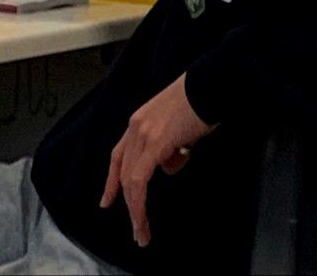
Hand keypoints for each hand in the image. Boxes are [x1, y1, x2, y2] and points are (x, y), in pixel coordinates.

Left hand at [99, 73, 214, 247]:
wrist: (209, 86)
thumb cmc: (200, 102)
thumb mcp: (177, 126)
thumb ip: (168, 145)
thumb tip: (169, 163)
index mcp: (139, 121)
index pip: (119, 155)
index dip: (112, 181)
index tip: (107, 201)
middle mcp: (136, 127)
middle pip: (123, 172)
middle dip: (127, 203)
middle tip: (137, 228)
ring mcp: (144, 134)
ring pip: (130, 180)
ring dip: (135, 210)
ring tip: (142, 231)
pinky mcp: (155, 143)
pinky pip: (140, 181)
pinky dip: (139, 204)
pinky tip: (142, 219)